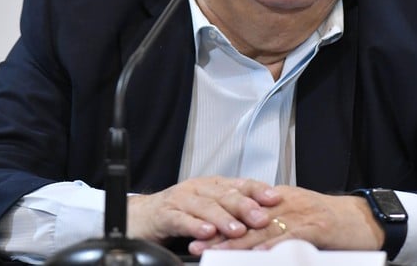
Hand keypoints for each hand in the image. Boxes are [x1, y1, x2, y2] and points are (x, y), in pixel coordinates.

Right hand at [126, 176, 280, 243]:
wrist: (141, 216)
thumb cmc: (178, 212)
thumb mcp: (207, 207)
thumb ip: (231, 209)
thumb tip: (265, 215)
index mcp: (212, 185)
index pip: (239, 183)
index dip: (258, 190)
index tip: (275, 198)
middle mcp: (198, 189)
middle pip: (224, 195)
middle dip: (245, 206)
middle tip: (261, 218)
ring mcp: (180, 200)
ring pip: (205, 207)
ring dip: (223, 218)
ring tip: (237, 229)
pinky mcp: (164, 214)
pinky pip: (181, 219)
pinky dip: (195, 226)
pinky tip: (206, 232)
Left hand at [188, 185, 383, 254]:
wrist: (365, 219)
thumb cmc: (333, 223)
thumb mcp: (300, 219)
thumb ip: (276, 224)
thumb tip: (250, 240)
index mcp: (280, 198)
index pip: (243, 209)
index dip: (220, 223)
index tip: (197, 235)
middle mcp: (286, 202)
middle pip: (247, 218)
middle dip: (219, 234)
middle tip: (196, 246)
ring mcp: (301, 213)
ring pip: (262, 228)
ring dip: (236, 243)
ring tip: (215, 253)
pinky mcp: (316, 226)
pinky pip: (289, 236)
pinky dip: (271, 246)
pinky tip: (255, 254)